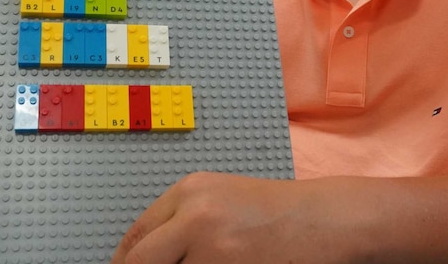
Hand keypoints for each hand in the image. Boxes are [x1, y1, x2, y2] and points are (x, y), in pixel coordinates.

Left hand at [111, 172, 339, 263]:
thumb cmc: (275, 211)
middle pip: (140, 262)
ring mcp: (211, 249)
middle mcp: (193, 216)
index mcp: (188, 191)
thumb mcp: (220, 201)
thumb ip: (180, 222)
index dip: (125, 262)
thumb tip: (143, 256)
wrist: (322, 220)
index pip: (136, 237)